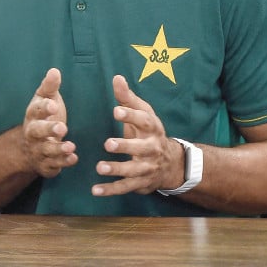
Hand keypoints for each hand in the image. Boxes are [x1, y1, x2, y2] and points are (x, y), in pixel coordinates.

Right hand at [22, 68, 77, 177]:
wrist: (30, 148)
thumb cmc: (43, 118)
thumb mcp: (45, 100)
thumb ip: (50, 87)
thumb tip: (55, 70)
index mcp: (33, 115)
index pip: (36, 110)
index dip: (44, 108)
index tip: (54, 105)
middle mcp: (32, 134)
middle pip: (37, 132)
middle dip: (48, 130)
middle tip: (62, 127)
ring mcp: (38, 150)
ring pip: (46, 151)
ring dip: (58, 149)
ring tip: (71, 146)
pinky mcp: (45, 165)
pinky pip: (52, 166)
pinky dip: (62, 163)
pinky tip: (73, 158)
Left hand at [92, 75, 183, 195]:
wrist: (171, 163)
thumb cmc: (149, 132)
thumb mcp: (143, 113)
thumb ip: (128, 98)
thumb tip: (116, 77)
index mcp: (152, 128)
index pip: (144, 120)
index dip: (131, 115)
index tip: (116, 110)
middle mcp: (152, 148)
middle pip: (141, 148)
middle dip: (126, 146)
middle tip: (108, 144)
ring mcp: (147, 167)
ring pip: (133, 170)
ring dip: (117, 170)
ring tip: (100, 167)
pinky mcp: (140, 183)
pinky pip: (125, 187)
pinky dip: (111, 190)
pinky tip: (95, 190)